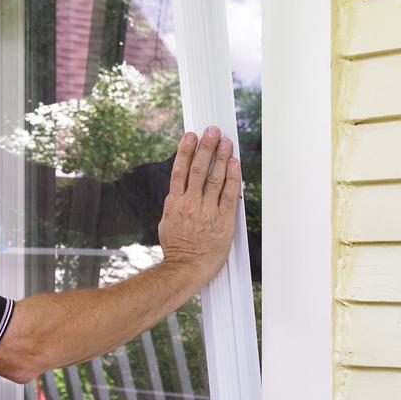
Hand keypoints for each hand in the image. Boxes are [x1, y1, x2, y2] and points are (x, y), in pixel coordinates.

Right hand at [157, 127, 240, 284]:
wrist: (186, 268)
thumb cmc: (177, 247)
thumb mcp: (167, 222)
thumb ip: (174, 204)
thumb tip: (178, 190)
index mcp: (175, 203)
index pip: (180, 171)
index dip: (185, 151)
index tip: (190, 136)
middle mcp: (190, 203)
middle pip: (198, 169)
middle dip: (205, 147)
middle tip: (211, 131)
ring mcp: (206, 211)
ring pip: (213, 178)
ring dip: (220, 157)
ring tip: (225, 141)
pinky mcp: (222, 220)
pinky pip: (228, 194)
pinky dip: (231, 177)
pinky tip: (234, 163)